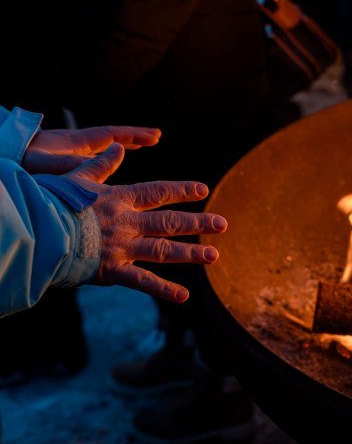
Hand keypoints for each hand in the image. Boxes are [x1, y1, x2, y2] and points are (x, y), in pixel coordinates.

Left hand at [23, 125, 160, 173]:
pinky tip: (112, 162)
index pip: (113, 134)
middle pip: (111, 137)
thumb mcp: (53, 164)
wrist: (6, 156)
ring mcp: (70, 151)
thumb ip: (79, 163)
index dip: (135, 135)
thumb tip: (107, 162)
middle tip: (156, 136)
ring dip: (122, 144)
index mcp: (78, 142)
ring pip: (103, 146)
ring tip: (139, 145)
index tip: (155, 136)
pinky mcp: (64, 161)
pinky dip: (108, 155)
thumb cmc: (25, 162)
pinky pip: (93, 155)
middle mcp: (77, 144)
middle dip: (134, 136)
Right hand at [67, 143, 226, 301]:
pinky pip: (143, 282)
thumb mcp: (77, 178)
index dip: (182, 190)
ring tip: (213, 256)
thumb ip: (102, 165)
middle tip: (222, 224)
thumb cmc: (52, 202)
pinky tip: (184, 296)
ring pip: (163, 250)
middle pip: (169, 222)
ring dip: (190, 253)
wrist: (37, 230)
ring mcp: (123, 247)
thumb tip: (118, 148)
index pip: (157, 192)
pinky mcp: (113, 270)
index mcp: (119, 200)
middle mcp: (127, 223)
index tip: (203, 189)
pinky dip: (163, 290)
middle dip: (198, 222)